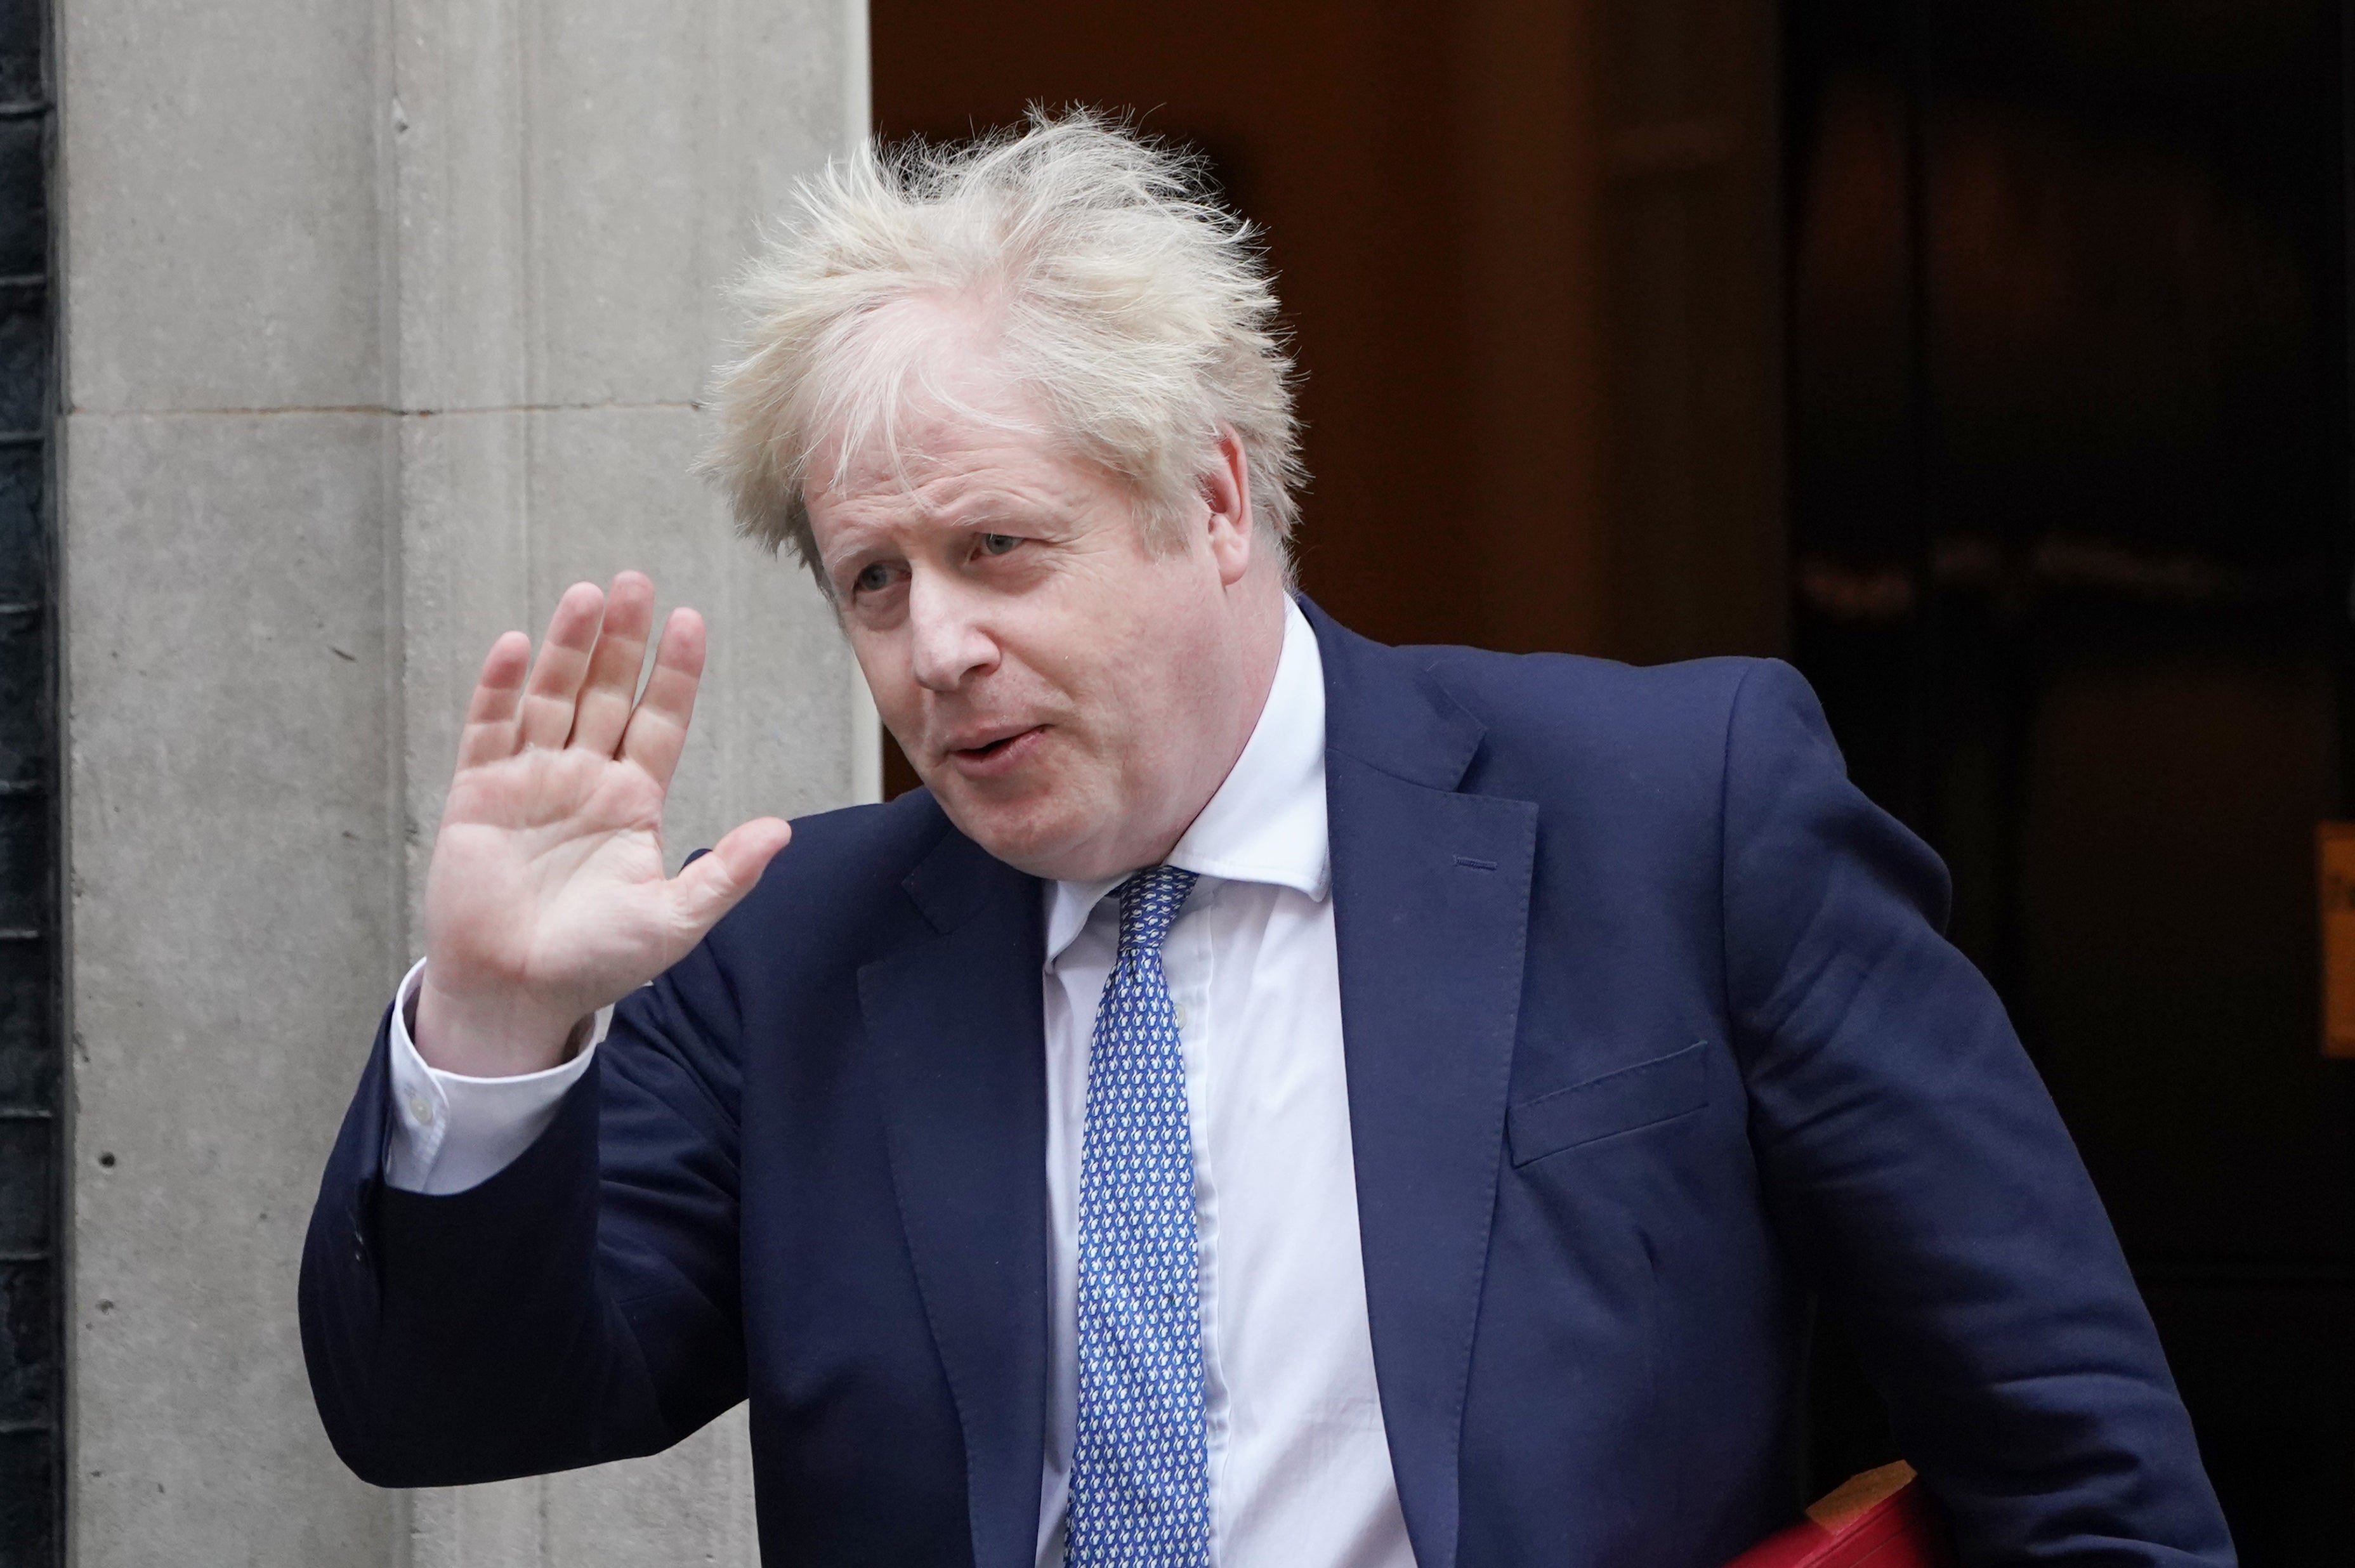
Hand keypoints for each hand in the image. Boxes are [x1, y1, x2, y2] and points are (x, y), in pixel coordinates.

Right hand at [413, 573, 792, 1075]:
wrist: (516, 993)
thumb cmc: (596, 961)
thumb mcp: (673, 920)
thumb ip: (724, 874)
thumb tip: (781, 832)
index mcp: (634, 800)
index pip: (660, 720)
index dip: (675, 672)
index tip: (690, 621)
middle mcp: (584, 778)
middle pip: (607, 694)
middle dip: (622, 640)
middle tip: (636, 582)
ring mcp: (530, 780)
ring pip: (552, 698)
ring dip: (569, 648)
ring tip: (588, 595)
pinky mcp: (478, 794)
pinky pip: (489, 730)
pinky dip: (499, 689)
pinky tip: (516, 646)